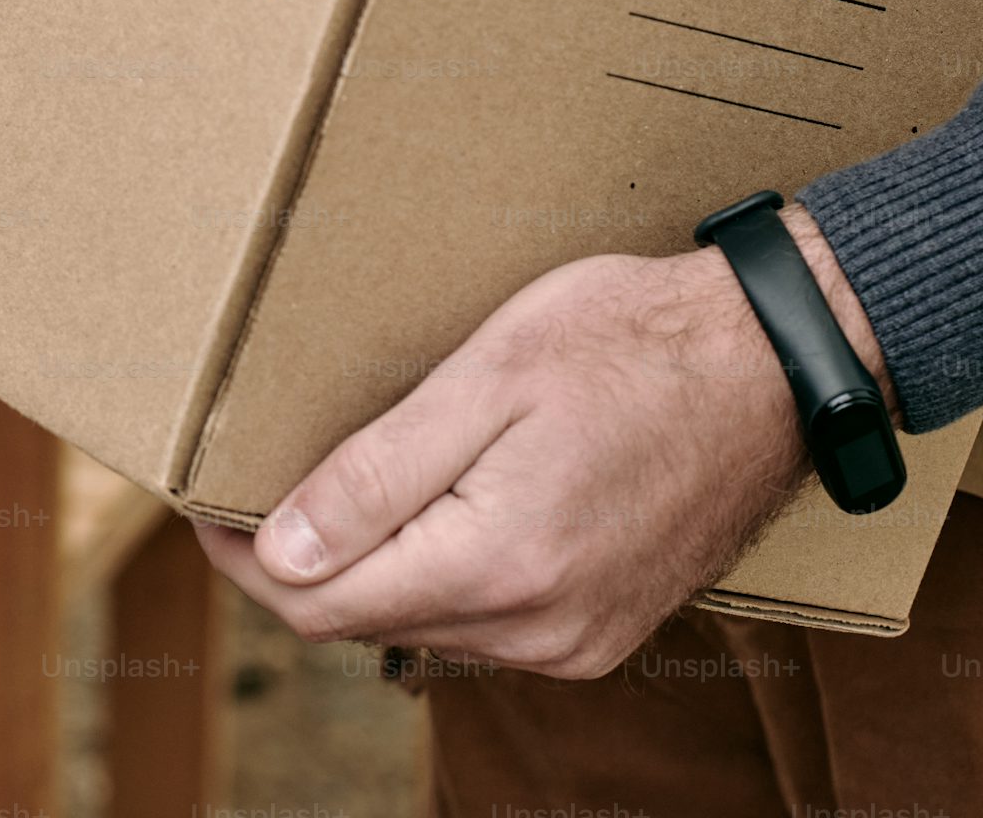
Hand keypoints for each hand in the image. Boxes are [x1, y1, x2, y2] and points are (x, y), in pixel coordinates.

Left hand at [198, 205, 889, 678]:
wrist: (774, 362)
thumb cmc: (630, 342)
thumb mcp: (487, 381)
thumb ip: (376, 477)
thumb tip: (280, 552)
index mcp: (500, 566)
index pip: (320, 604)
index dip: (245, 557)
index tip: (208, 499)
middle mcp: (539, 630)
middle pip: (364, 621)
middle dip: (296, 561)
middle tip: (256, 481)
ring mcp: (577, 640)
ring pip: (421, 622)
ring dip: (366, 568)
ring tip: (337, 485)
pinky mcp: (603, 628)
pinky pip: (483, 619)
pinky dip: (435, 571)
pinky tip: (429, 508)